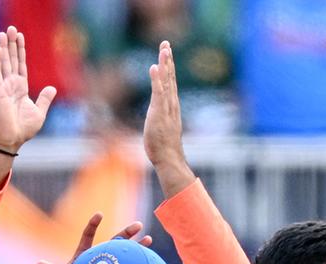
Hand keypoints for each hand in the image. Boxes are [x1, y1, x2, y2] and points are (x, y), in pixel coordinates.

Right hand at [0, 26, 55, 153]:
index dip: (20, 51)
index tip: (20, 36)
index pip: (20, 65)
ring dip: (2, 48)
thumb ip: (44, 99)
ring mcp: (3, 88)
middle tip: (10, 28)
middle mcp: (11, 85)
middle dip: (11, 44)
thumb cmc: (23, 130)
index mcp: (20, 88)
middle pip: (11, 60)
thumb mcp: (39, 113)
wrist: (12, 140)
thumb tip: (52, 88)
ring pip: (3, 64)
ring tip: (3, 33)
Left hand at [34, 214, 152, 263]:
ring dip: (134, 248)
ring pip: (121, 256)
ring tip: (148, 240)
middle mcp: (95, 260)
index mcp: (81, 256)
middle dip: (125, 234)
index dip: (93, 226)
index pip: (88, 237)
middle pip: (112, 243)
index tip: (99, 214)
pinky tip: (147, 262)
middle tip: (138, 225)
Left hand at [143, 41, 185, 171]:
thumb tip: (159, 118)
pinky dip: (157, 79)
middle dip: (168, 59)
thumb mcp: (162, 127)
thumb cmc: (164, 146)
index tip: (167, 51)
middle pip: (170, 76)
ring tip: (164, 48)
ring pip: (167, 81)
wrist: (169, 157)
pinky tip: (154, 67)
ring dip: (165, 64)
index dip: (168, 66)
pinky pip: (158, 92)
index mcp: (171, 105)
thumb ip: (162, 119)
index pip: (170, 81)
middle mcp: (171, 103)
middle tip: (166, 42)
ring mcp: (166, 107)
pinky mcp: (159, 112)